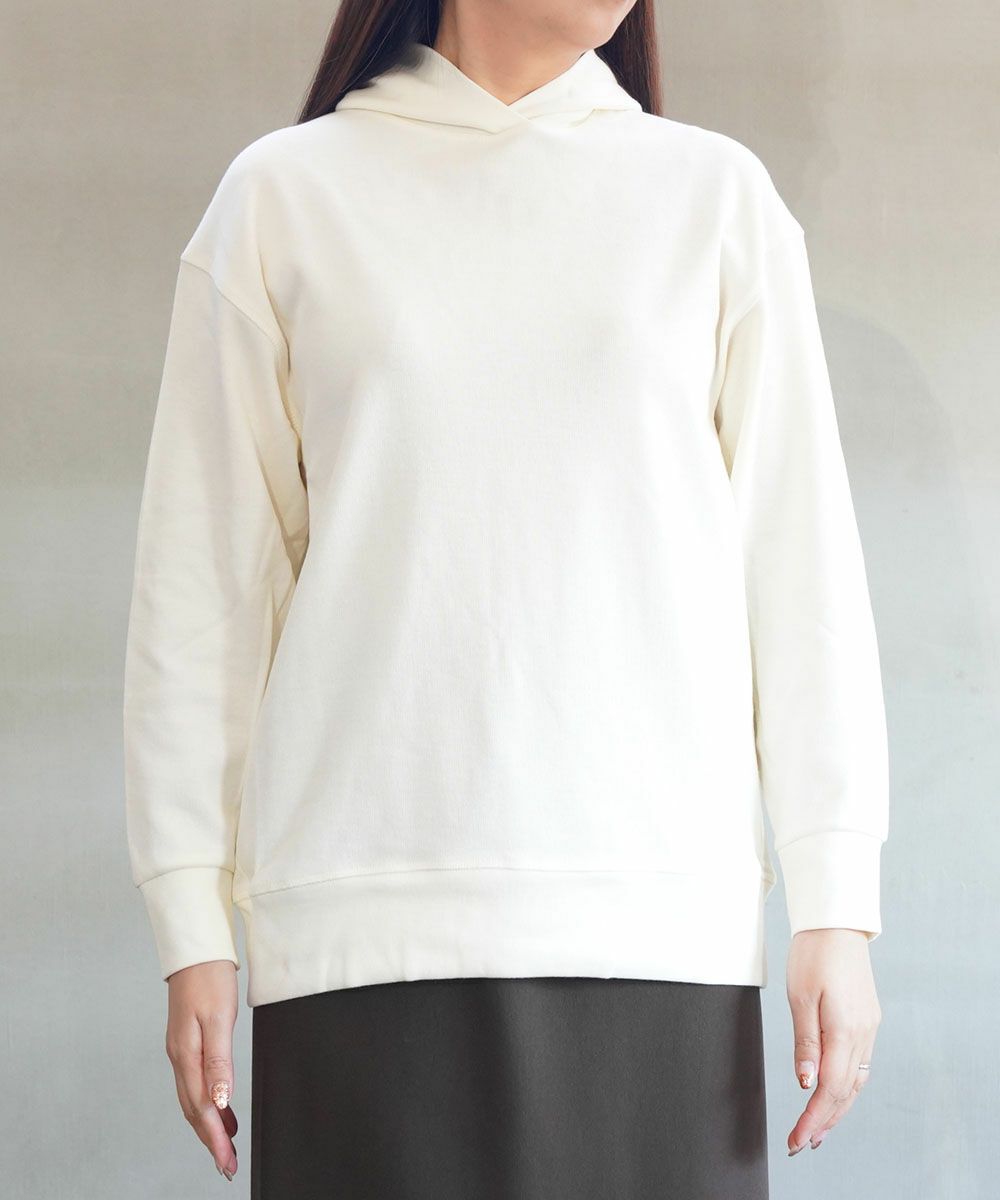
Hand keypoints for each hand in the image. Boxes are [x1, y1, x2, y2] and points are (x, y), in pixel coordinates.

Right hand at [165, 960, 239, 1180]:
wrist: (196, 949)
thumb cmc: (209, 978)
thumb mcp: (219, 1018)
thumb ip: (219, 1060)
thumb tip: (220, 1099)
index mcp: (186, 1055)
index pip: (201, 1107)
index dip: (214, 1138)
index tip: (226, 1161)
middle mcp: (179, 1056)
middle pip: (193, 1110)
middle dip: (210, 1140)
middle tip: (226, 1164)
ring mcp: (181, 1050)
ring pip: (192, 1098)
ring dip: (208, 1124)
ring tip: (226, 1144)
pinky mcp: (186, 1042)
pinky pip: (195, 1082)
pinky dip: (207, 1101)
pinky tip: (221, 1106)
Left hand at [785, 928, 880, 1155]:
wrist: (837, 924)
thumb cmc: (814, 954)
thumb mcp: (800, 997)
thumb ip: (805, 1043)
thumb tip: (805, 1083)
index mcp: (845, 1030)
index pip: (829, 1089)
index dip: (813, 1119)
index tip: (796, 1140)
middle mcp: (863, 1034)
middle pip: (845, 1092)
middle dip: (823, 1122)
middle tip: (801, 1144)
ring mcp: (868, 1028)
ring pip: (855, 1082)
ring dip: (836, 1109)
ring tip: (817, 1131)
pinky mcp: (866, 1021)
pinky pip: (859, 1065)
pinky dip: (845, 1087)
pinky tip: (833, 1095)